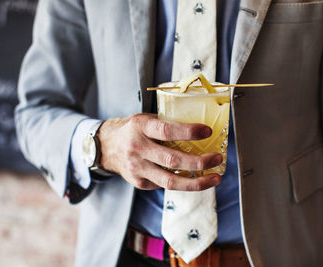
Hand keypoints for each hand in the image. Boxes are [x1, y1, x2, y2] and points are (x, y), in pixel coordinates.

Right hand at [97, 113, 222, 190]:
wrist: (105, 146)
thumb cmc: (132, 130)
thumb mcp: (145, 119)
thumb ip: (166, 124)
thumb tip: (200, 128)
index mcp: (140, 127)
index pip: (166, 130)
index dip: (188, 131)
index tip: (207, 131)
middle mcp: (137, 148)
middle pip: (171, 159)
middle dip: (199, 162)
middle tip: (217, 158)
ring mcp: (137, 168)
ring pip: (170, 181)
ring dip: (196, 182)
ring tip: (215, 178)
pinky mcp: (139, 182)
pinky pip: (164, 184)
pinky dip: (182, 182)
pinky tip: (193, 178)